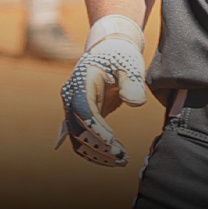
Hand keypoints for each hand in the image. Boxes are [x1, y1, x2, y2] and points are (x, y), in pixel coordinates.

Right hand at [56, 22, 147, 166]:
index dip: (96, 128)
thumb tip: (135, 103)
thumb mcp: (130, 63)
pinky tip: (108, 161)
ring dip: (96, 152)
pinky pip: (80, 136)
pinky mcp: (80, 114)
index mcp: (81, 81)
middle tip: (122, 157)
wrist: (111, 47)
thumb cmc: (121, 54)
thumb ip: (132, 82)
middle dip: (98, 146)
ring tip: (121, 160)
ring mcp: (73, 106)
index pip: (84, 110)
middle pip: (78, 128)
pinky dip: (92, 149)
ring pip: (77, 137)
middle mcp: (71, 96)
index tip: (113, 143)